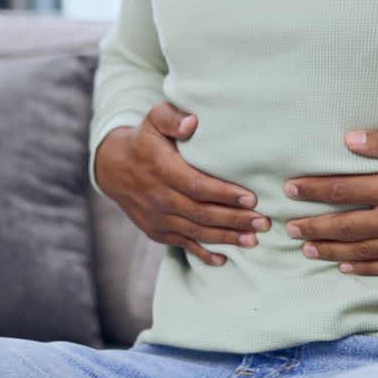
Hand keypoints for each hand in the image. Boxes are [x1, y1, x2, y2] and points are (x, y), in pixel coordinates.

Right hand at [95, 102, 268, 266]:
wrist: (113, 168)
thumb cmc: (145, 140)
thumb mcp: (153, 119)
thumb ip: (171, 118)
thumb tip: (192, 123)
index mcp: (162, 170)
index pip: (197, 186)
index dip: (224, 194)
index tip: (251, 198)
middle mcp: (158, 198)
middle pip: (202, 213)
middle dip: (235, 219)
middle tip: (263, 223)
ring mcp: (157, 218)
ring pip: (196, 231)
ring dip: (226, 238)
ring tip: (254, 240)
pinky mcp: (156, 231)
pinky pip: (183, 244)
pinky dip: (203, 253)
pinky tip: (224, 259)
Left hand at [284, 126, 377, 275]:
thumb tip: (349, 140)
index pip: (344, 190)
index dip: (313, 190)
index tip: (291, 190)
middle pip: (346, 225)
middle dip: (314, 226)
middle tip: (289, 228)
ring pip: (362, 251)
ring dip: (331, 250)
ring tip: (307, 250)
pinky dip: (364, 269)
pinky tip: (346, 267)